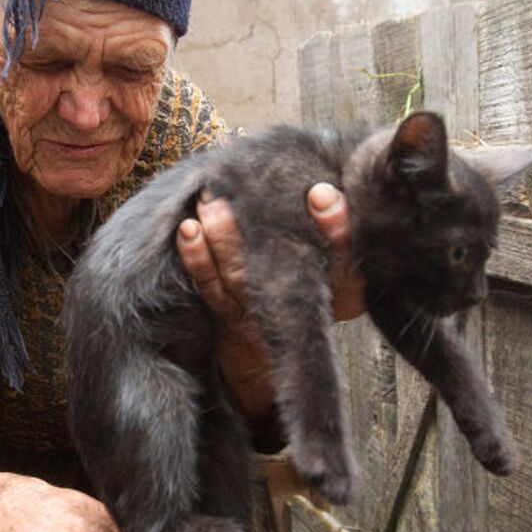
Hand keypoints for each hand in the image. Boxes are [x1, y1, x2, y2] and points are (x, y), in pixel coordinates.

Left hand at [176, 184, 364, 415]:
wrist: (280, 350)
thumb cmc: (314, 280)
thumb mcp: (341, 264)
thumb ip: (337, 226)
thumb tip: (326, 181)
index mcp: (341, 289)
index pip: (343, 257)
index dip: (335, 228)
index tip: (320, 193)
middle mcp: (301, 301)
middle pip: (286, 265)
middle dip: (265, 226)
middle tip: (250, 186)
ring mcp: (261, 311)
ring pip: (239, 274)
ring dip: (222, 237)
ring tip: (211, 201)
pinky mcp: (227, 316)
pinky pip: (209, 287)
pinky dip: (196, 259)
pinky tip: (188, 230)